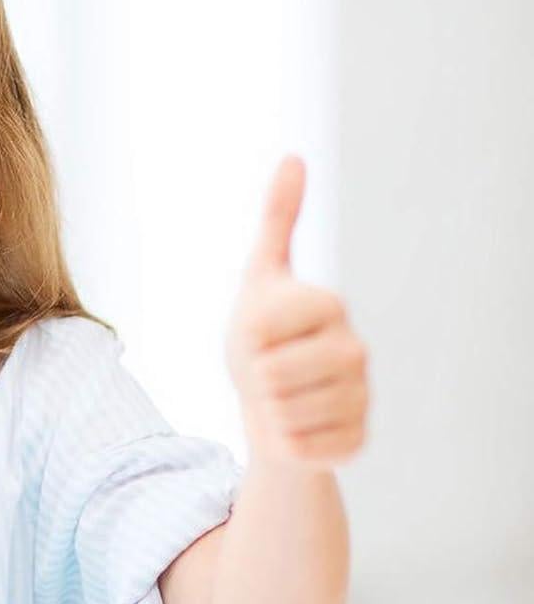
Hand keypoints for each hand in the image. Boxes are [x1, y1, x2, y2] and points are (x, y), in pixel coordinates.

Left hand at [224, 154, 369, 471]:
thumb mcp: (259, 275)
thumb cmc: (260, 334)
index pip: (260, 329)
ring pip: (282, 414)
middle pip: (270, 376)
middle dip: (251, 378)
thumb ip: (277, 217)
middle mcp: (356, 349)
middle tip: (265, 371)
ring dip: (265, 411)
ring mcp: (361, 398)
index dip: (243, 336)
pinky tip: (295, 427)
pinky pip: (296, 448)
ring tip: (279, 396)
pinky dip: (281, 443)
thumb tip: (295, 156)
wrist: (271, 400)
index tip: (257, 332)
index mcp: (329, 304)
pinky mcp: (355, 441)